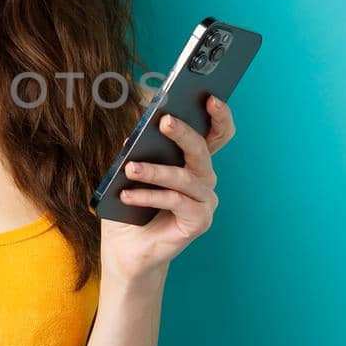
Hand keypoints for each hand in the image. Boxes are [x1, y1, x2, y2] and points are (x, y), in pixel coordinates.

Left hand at [99, 96, 236, 283]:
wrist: (125, 249)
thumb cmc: (128, 206)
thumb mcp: (127, 170)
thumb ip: (137, 146)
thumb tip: (138, 119)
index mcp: (192, 162)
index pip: (215, 134)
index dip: (219, 116)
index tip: (210, 97)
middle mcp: (204, 179)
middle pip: (202, 150)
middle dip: (184, 132)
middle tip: (164, 120)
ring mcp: (204, 202)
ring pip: (185, 177)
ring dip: (155, 170)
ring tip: (129, 166)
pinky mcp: (198, 222)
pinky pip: (176, 202)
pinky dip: (150, 196)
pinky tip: (128, 195)